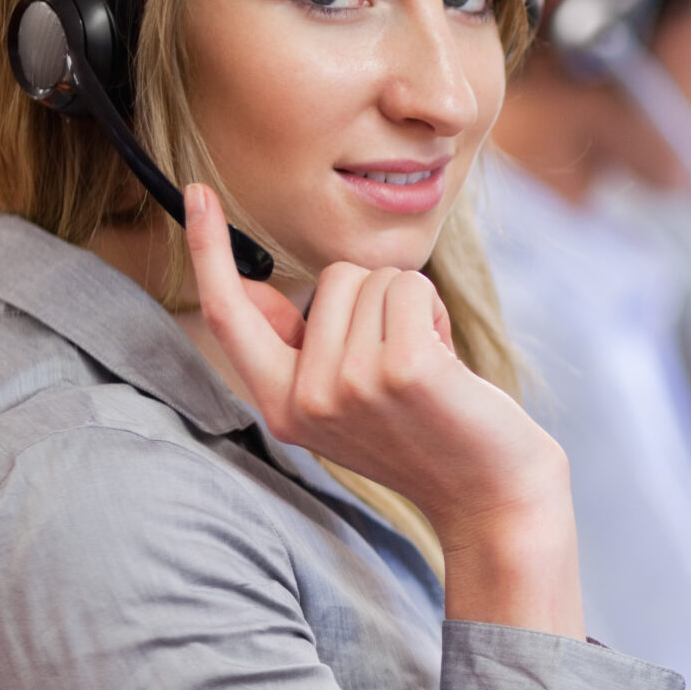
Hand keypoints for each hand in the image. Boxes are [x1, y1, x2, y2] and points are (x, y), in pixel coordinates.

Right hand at [184, 185, 583, 635]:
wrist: (492, 497)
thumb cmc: (426, 436)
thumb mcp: (344, 401)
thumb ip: (297, 349)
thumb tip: (250, 288)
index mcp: (281, 407)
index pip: (228, 315)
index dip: (207, 250)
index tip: (198, 193)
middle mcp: (306, 399)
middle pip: (331, 278)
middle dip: (379, 300)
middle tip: (406, 363)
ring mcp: (351, 385)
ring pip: (373, 279)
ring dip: (412, 308)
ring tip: (430, 368)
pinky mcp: (403, 370)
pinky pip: (410, 287)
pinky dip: (435, 310)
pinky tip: (449, 362)